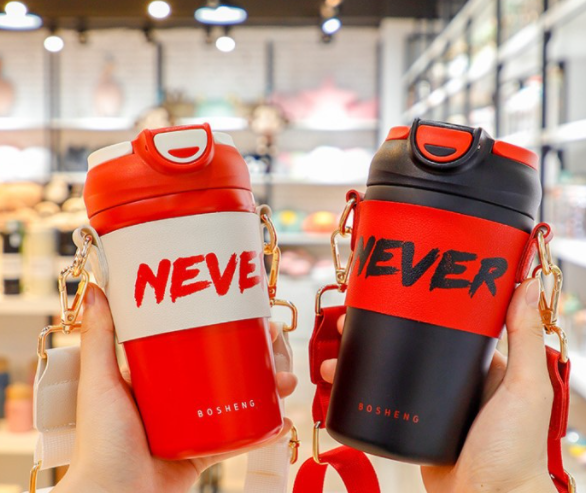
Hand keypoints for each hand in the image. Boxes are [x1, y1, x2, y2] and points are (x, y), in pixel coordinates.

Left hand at [55, 284, 296, 492]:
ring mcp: (196, 423)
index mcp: (157, 377)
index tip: (249, 313)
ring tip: (285, 381)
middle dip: (259, 355)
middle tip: (276, 345)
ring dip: (269, 386)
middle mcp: (180, 397)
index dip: (227, 325)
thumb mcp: (99, 382)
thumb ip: (99, 338)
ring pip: (242, 397)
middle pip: (228, 366)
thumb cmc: (99, 444)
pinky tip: (283, 418)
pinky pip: (242, 436)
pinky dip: (266, 427)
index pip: (198, 341)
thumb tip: (97, 290)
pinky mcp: (207, 451)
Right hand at [321, 279, 556, 492]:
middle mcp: (451, 381)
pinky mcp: (410, 427)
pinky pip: (379, 403)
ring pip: (386, 372)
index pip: (442, 324)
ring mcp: (428, 404)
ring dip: (356, 360)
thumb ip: (524, 337)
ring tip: (333, 355)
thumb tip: (525, 283)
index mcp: (479, 366)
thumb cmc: (515, 452)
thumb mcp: (524, 388)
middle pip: (405, 345)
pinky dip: (356, 391)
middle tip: (347, 320)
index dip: (414, 306)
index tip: (391, 290)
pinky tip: (338, 383)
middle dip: (373, 331)